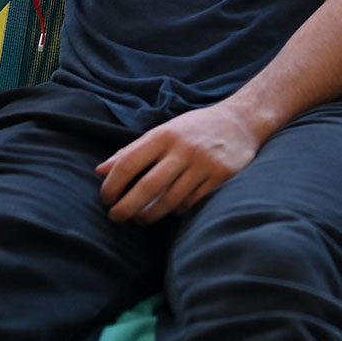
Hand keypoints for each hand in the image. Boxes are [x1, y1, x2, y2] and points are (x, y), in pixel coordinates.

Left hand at [95, 104, 266, 223]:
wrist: (241, 121)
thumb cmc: (195, 129)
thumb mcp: (163, 131)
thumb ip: (132, 150)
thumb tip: (100, 171)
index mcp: (164, 135)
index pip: (128, 163)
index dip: (112, 185)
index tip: (106, 199)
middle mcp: (184, 149)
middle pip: (148, 187)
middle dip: (126, 208)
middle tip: (116, 217)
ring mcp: (204, 164)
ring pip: (170, 201)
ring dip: (150, 214)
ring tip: (141, 218)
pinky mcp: (221, 178)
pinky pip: (192, 204)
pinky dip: (177, 211)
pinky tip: (170, 209)